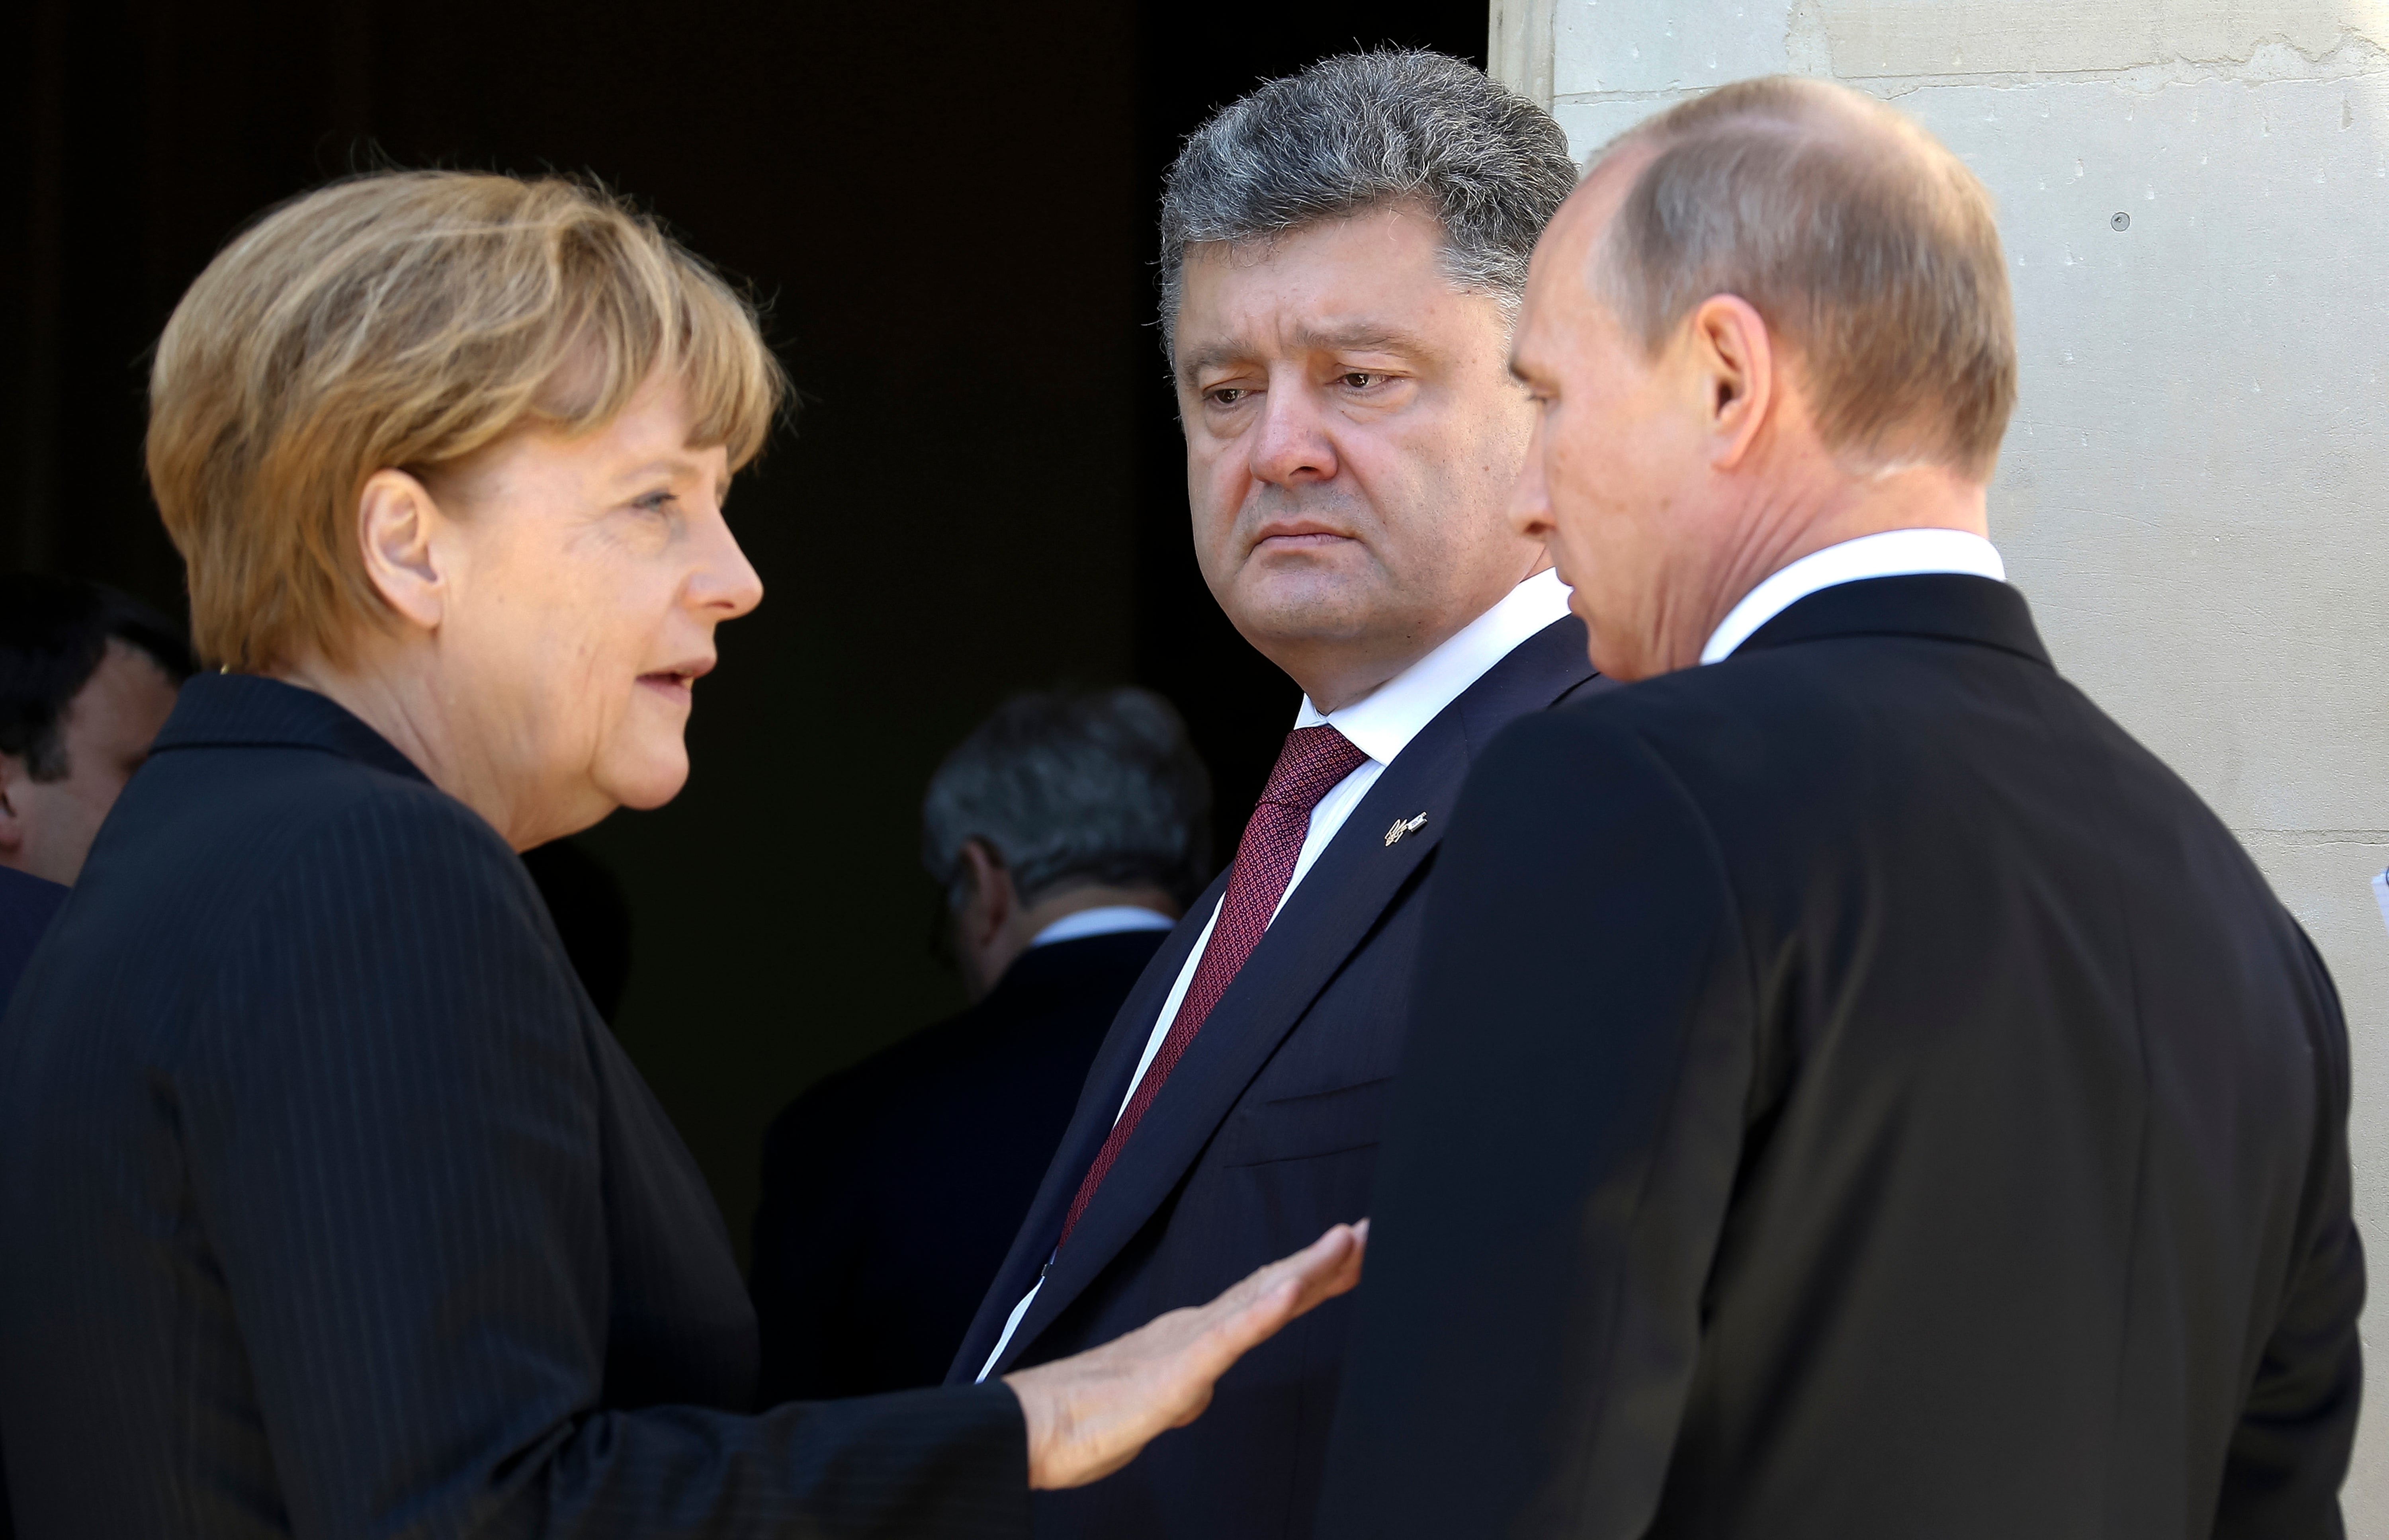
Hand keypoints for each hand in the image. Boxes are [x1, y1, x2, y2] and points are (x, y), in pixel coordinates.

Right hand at [1003, 1220, 1367, 1489]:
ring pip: (1257, 1301)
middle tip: (1375, 1230)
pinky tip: (1290, 1293)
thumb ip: (1182, 1390)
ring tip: (1347, 1242)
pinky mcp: (1173, 1374)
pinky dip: (1260, 1315)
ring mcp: (1187, 1346)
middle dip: (1330, 1261)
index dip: (1313, 1271)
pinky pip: (1223, 1341)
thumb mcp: (1154, 1405)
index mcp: (1195, 1336)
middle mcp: (1197, 1328)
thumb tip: (1198, 1391)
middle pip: (1275, 1287)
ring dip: (1306, 1270)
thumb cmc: (1084, 1418)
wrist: (1032, 1426)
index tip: (1355, 1249)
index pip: (1267, 1296)